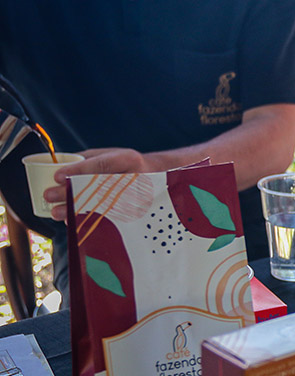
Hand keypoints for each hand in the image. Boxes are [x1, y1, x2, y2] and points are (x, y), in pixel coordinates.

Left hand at [43, 148, 159, 220]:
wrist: (164, 179)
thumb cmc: (133, 166)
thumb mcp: (115, 155)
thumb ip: (91, 159)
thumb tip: (60, 166)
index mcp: (129, 160)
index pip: (101, 165)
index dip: (78, 171)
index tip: (57, 176)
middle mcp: (135, 178)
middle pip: (98, 187)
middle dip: (70, 192)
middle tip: (49, 195)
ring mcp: (137, 197)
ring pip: (101, 205)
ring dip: (75, 209)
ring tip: (55, 212)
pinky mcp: (135, 213)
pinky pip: (108, 219)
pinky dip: (88, 220)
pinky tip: (73, 220)